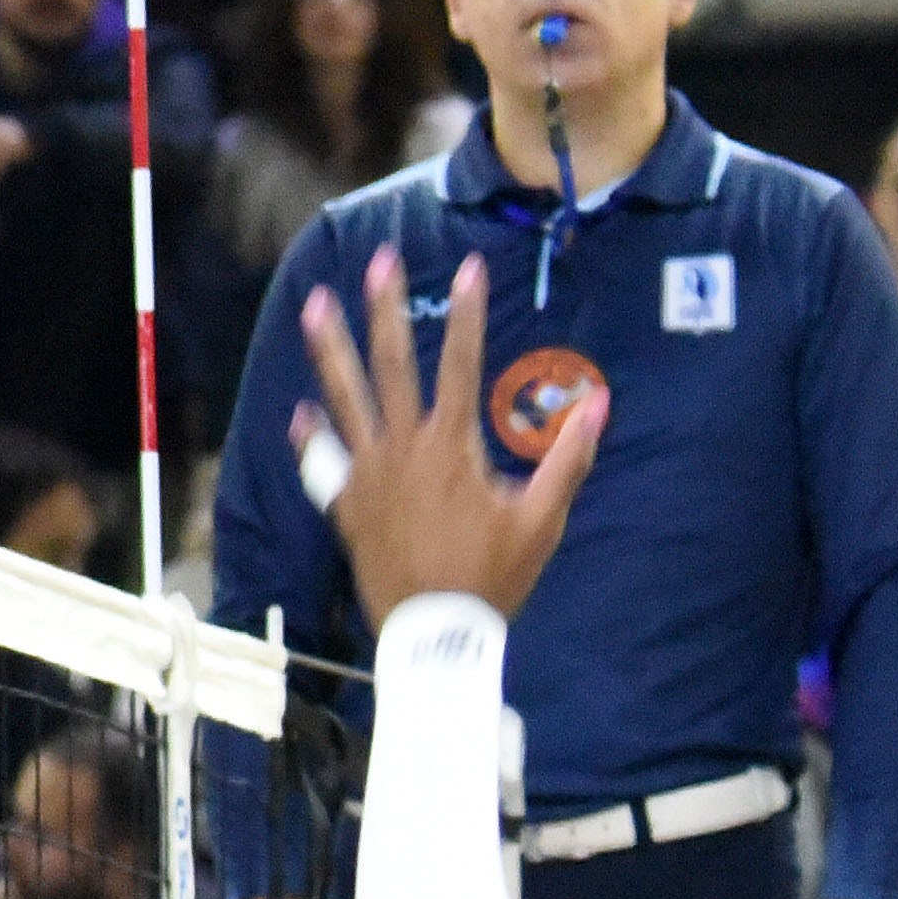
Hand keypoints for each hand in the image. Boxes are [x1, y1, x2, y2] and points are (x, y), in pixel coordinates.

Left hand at [292, 246, 604, 622]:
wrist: (435, 635)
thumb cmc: (494, 577)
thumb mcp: (541, 519)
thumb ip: (567, 458)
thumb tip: (598, 404)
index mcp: (452, 447)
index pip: (464, 364)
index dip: (468, 314)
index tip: (467, 268)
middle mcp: (404, 449)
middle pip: (392, 365)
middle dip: (386, 310)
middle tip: (380, 262)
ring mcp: (370, 474)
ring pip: (346, 398)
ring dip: (330, 349)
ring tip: (314, 306)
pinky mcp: (349, 505)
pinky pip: (325, 463)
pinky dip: (311, 438)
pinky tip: (299, 414)